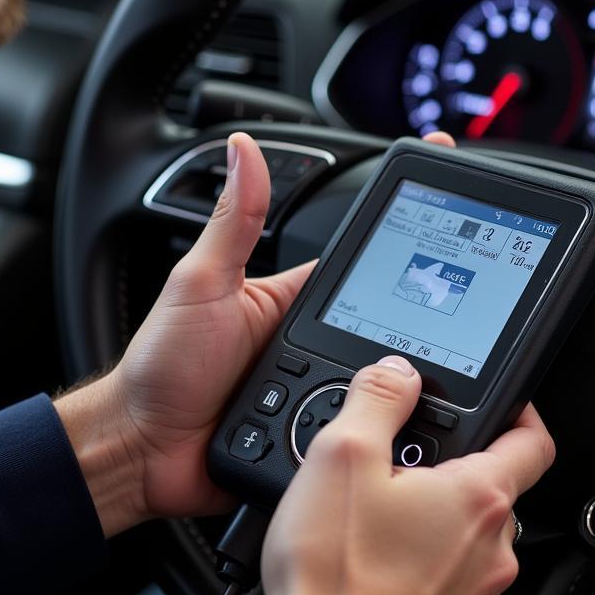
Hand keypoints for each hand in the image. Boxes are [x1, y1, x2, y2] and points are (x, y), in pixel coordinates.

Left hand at [56, 130, 454, 535]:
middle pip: (385, 328)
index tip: (444, 203)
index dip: (402, 238)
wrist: (142, 446)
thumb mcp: (199, 283)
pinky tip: (394, 429)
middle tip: (451, 320)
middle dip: (419, 326)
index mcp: (289, 300)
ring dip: (397, 385)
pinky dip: (377, 430)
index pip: (359, 263)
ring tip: (418, 381)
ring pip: (381, 386)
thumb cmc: (161, 363)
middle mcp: (309, 343)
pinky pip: (359, 432)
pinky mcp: (314, 436)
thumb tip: (243, 148)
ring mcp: (315, 391)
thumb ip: (231, 221)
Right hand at [247, 357, 554, 594]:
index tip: (502, 405)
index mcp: (478, 500)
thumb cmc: (334, 571)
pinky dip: (422, 572)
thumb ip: (377, 399)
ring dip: (434, 525)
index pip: (534, 442)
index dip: (520, 412)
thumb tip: (398, 373)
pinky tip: (374, 568)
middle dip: (450, 473)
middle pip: (491, 492)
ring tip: (374, 523)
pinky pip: (449, 588)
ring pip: (468, 543)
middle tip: (395, 470)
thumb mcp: (341, 454)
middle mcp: (492, 553)